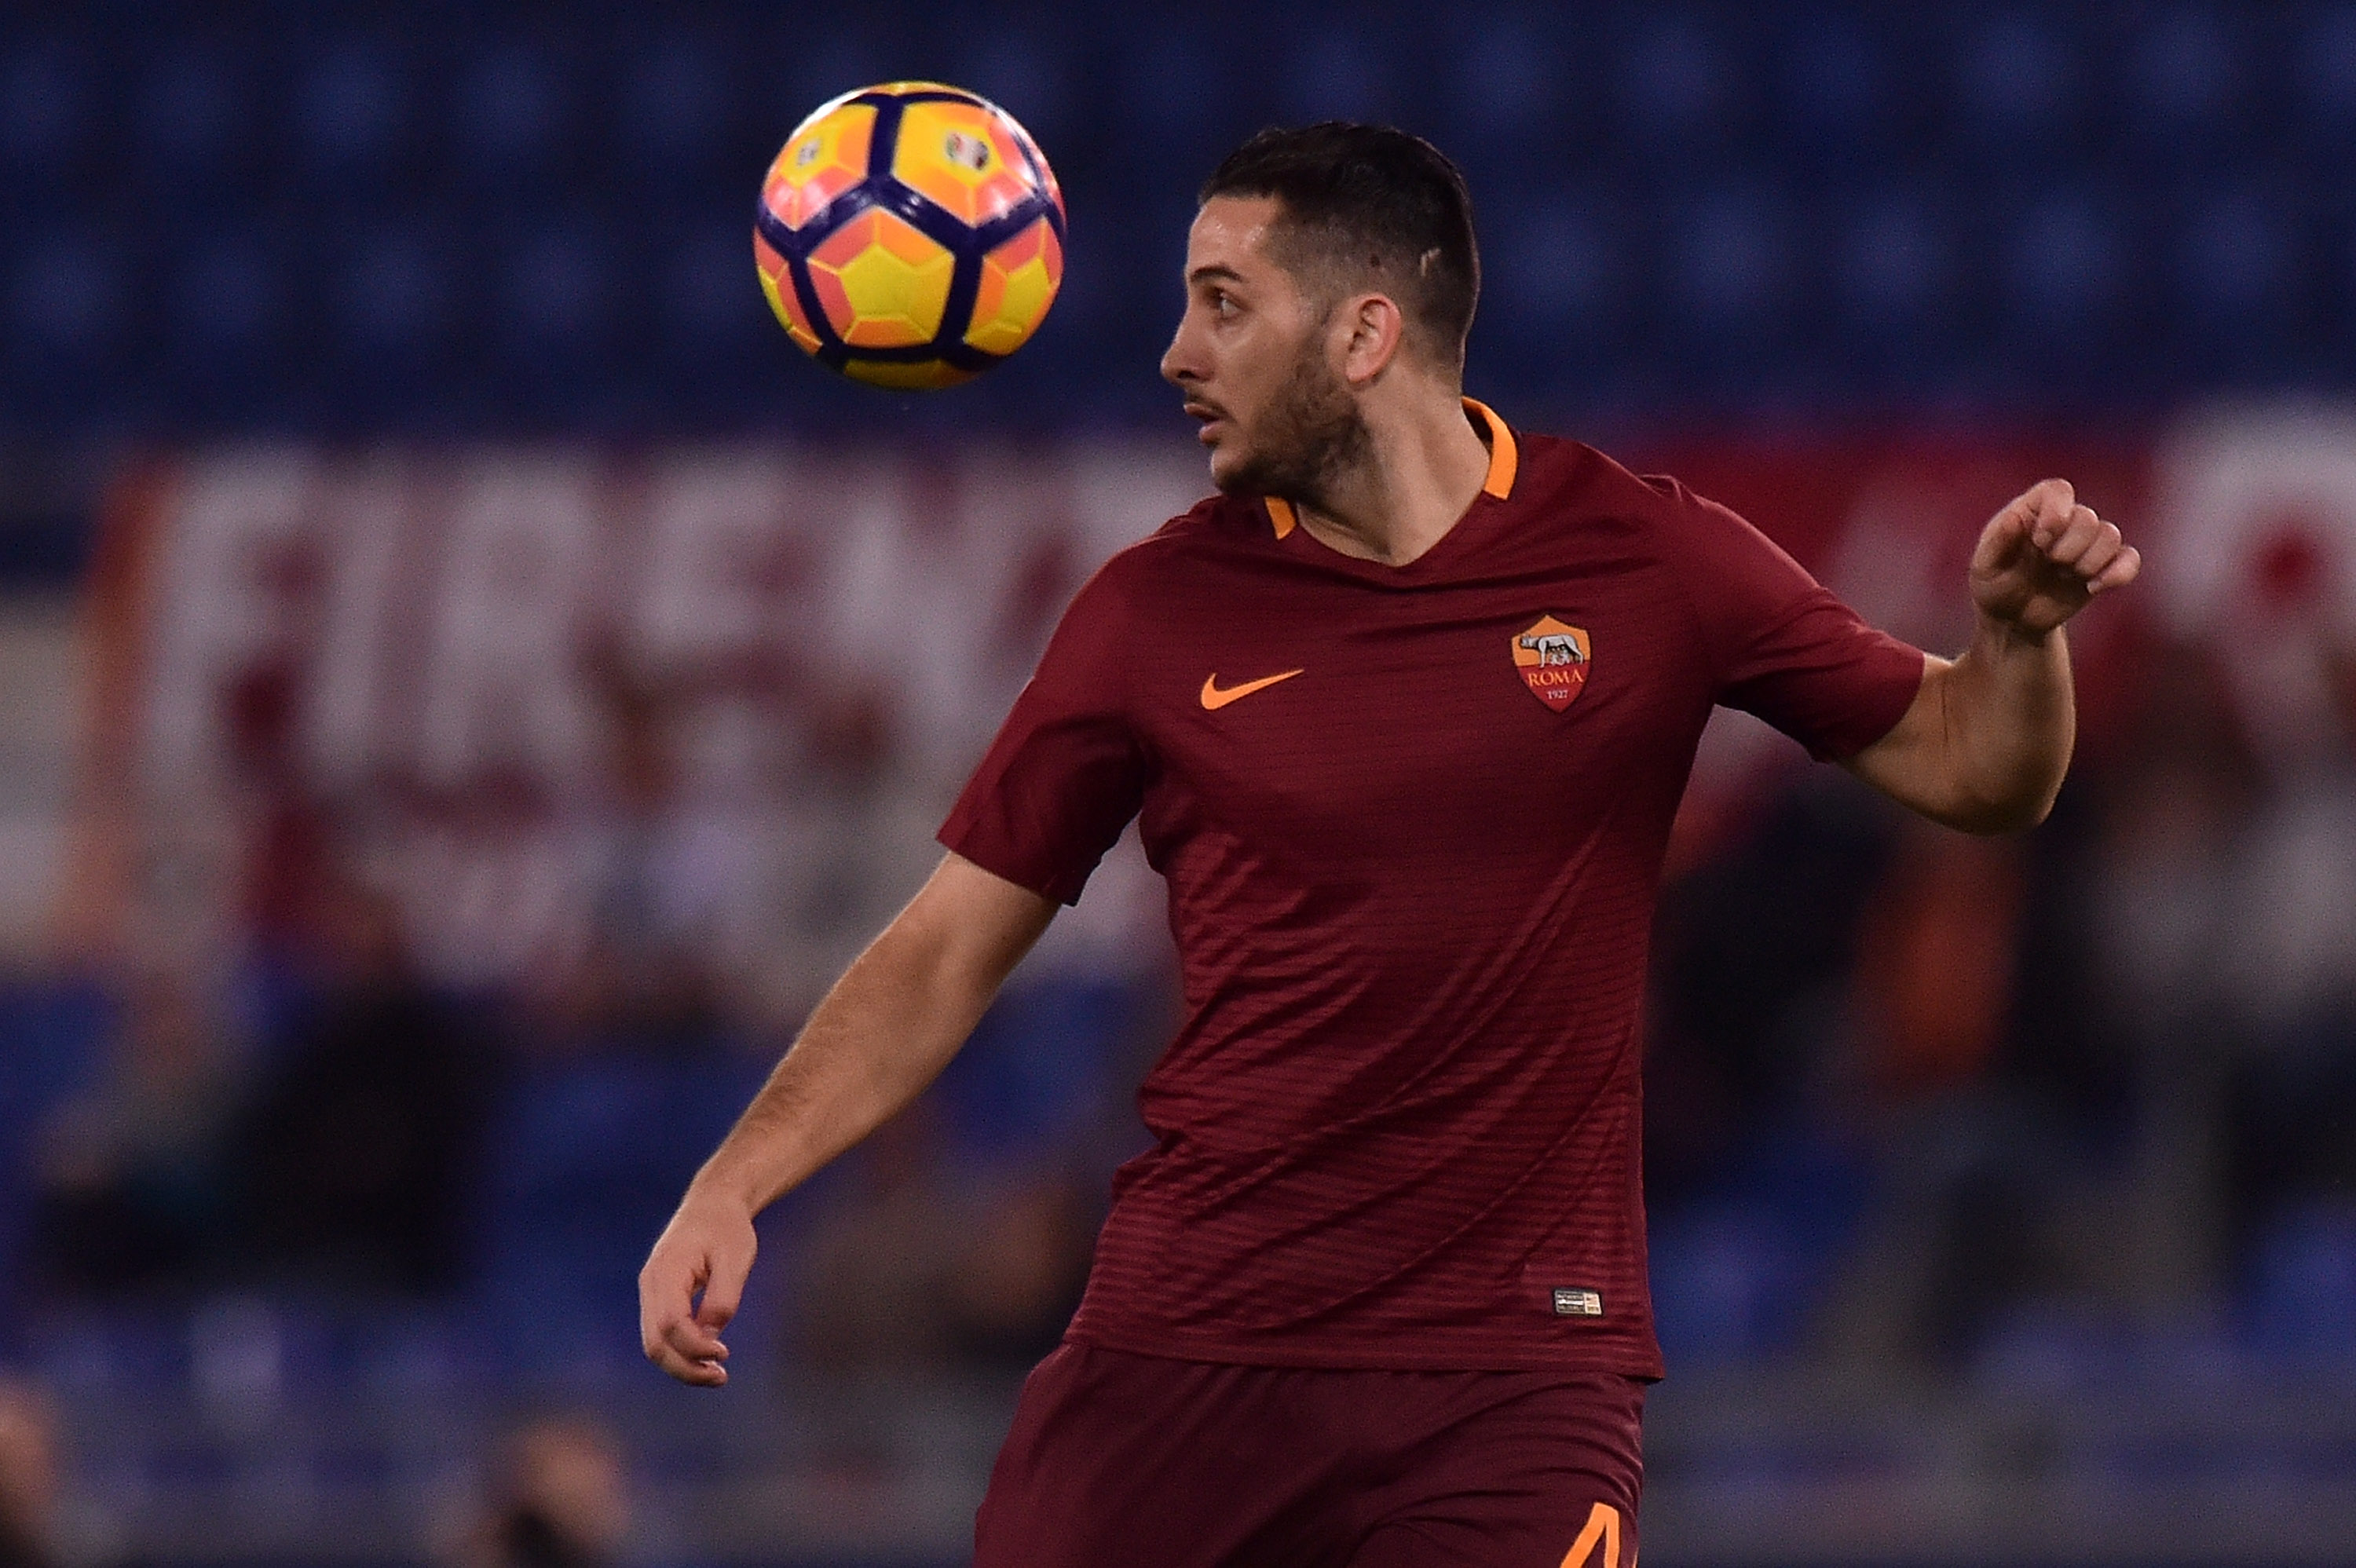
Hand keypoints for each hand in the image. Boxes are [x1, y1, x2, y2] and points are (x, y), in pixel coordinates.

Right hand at [639, 1188, 756, 1385]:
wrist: (713, 1204)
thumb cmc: (727, 1228)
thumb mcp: (735, 1259)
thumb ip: (722, 1299)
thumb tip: (710, 1339)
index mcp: (667, 1271)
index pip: (671, 1324)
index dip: (694, 1348)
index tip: (724, 1355)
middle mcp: (650, 1285)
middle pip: (654, 1342)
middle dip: (685, 1368)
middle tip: (721, 1378)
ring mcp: (650, 1292)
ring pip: (654, 1343)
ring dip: (682, 1365)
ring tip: (717, 1376)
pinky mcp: (658, 1298)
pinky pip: (661, 1334)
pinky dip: (680, 1352)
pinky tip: (706, 1359)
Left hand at [1969, 478, 2141, 637]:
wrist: (2012, 619)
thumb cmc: (1994, 584)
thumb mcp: (1985, 565)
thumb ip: (1999, 540)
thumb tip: (2016, 517)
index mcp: (2034, 510)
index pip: (2058, 490)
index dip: (2057, 510)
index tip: (2040, 539)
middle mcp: (2065, 521)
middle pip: (2087, 518)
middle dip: (2070, 546)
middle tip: (2050, 563)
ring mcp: (2086, 544)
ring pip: (2110, 535)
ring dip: (2090, 560)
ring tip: (2066, 576)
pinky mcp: (2103, 567)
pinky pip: (2129, 558)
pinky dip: (2119, 572)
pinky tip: (2093, 587)